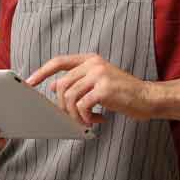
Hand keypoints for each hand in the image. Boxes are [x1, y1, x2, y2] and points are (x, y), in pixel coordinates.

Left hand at [26, 54, 155, 125]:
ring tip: (88, 120)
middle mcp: (93, 64)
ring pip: (70, 97)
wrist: (149, 98)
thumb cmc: (124, 93)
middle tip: (74, 116)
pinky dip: (86, 117)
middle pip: (62, 85)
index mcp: (90, 59)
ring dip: (75, 114)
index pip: (59, 61)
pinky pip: (82, 106)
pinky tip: (97, 119)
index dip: (42, 71)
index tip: (29, 82)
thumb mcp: (98, 82)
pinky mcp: (105, 89)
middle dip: (63, 105)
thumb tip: (53, 85)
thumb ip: (78, 81)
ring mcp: (99, 75)